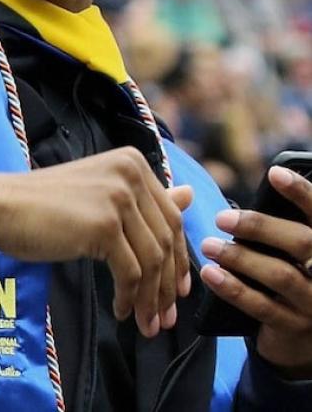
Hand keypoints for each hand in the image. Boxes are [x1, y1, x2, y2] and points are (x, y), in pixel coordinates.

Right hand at [0, 147, 193, 338]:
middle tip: (165, 317)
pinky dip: (129, 297)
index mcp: (132, 162)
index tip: (177, 291)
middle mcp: (129, 174)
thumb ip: (144, 198)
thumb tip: (189, 194)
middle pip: (165, 241)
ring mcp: (117, 198)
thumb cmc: (43, 204)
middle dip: (168, 286)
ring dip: (150, 299)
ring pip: (151, 261)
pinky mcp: (104, 224)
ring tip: (145, 323)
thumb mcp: (99, 195)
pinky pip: (130, 272)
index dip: (177, 259)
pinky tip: (121, 310)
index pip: (170, 218)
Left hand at [198, 166, 311, 377]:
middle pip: (303, 243)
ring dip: (240, 258)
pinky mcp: (294, 328)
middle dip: (261, 227)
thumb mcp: (287, 249)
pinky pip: (263, 307)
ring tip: (207, 246)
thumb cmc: (288, 275)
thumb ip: (277, 224)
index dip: (301, 192)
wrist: (301, 335)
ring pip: (282, 275)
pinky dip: (233, 289)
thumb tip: (256, 184)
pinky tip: (210, 274)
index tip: (274, 174)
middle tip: (221, 218)